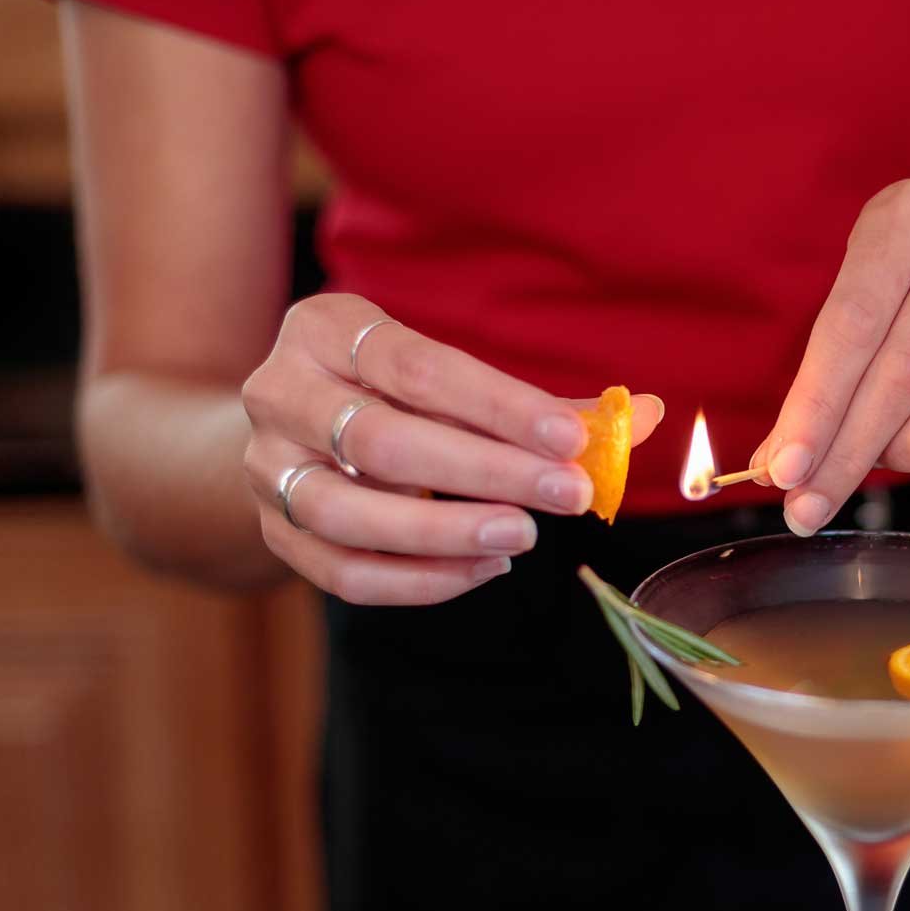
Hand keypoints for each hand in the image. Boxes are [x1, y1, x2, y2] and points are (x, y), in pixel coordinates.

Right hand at [242, 294, 661, 604]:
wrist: (294, 430)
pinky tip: (482, 570)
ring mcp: (265, 467)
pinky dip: (417, 581)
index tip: (575, 442)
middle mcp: (281, 391)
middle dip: (487, 472)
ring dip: (446, 534)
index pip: (419, 368)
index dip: (501, 407)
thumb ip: (544, 404)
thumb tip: (644, 415)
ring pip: (347, 514)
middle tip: (568, 496)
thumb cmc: (399, 394)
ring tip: (522, 539)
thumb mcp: (455, 378)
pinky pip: (341, 572)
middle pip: (382, 441)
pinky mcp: (271, 532)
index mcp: (328, 329)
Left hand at [749, 180, 909, 535]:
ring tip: (889, 457)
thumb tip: (778, 469)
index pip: (851, 324)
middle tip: (811, 505)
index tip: (785, 472)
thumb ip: (818, 387)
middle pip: (904, 366)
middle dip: (849, 450)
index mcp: (907, 215)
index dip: (815, 407)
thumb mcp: (861, 313)